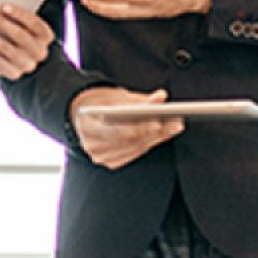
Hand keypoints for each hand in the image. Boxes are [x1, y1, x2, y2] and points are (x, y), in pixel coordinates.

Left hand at [0, 4, 53, 79]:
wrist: (23, 59)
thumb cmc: (21, 32)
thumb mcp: (25, 24)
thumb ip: (17, 16)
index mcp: (45, 36)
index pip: (33, 22)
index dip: (18, 14)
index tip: (3, 5)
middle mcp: (39, 52)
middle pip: (19, 35)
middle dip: (0, 22)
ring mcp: (26, 65)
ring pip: (3, 47)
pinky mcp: (12, 73)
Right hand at [69, 86, 183, 169]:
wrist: (83, 116)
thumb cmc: (99, 103)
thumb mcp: (114, 96)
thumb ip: (138, 99)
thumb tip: (161, 97)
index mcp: (86, 125)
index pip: (116, 130)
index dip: (138, 128)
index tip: (157, 122)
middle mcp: (91, 145)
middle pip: (129, 140)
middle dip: (154, 131)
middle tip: (175, 123)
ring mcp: (101, 156)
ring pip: (135, 148)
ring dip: (156, 137)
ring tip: (174, 125)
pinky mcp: (111, 161)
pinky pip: (134, 153)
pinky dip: (148, 143)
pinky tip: (162, 133)